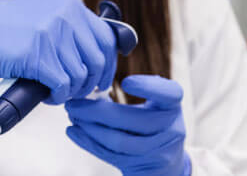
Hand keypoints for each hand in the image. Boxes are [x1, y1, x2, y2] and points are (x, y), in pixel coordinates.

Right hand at [0, 0, 116, 103]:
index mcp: (70, 6)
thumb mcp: (42, 18)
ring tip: (55, 92)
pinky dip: (57, 96)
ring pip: (81, 76)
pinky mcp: (37, 55)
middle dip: (90, 83)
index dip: (107, 64)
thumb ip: (68, 31)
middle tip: (77, 92)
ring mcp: (52, 35)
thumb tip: (92, 59)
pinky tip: (46, 94)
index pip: (106, 38)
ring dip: (70, 92)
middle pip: (98, 59)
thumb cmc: (0, 30)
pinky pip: (63, 85)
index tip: (100, 79)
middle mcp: (65, 17)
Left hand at [65, 75, 190, 175]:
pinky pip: (111, 155)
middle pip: (133, 120)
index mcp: (173, 106)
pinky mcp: (141, 166)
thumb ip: (138, 88)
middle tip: (73, 103)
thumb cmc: (153, 122)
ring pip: (119, 141)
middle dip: (97, 111)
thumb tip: (95, 81)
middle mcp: (172, 128)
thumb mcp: (156, 103)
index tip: (125, 82)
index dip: (148, 87)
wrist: (165, 163)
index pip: (168, 93)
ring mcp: (158, 151)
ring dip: (90, 128)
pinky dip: (89, 143)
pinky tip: (74, 131)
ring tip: (73, 116)